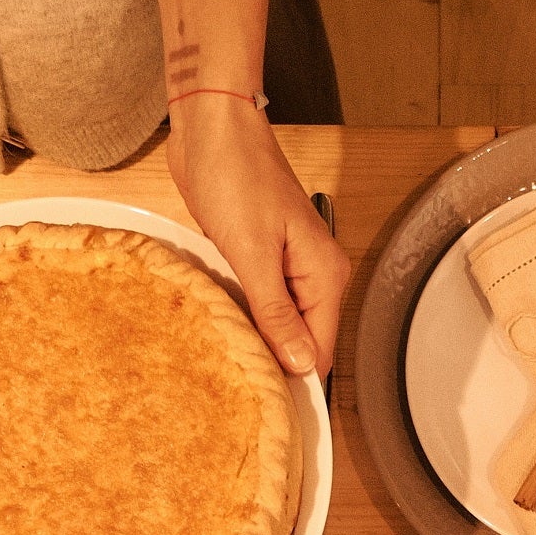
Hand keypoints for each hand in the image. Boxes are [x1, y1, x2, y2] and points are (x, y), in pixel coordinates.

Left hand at [167, 95, 344, 377]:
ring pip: (278, 326)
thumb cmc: (234, 174)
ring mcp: (286, 268)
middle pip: (302, 342)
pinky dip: (242, 319)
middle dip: (273, 365)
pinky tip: (221, 331)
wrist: (212, 125)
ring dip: (255, 342)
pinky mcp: (260, 260)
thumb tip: (301, 364)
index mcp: (323, 275)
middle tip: (236, 392)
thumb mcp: (253, 252)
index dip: (295, 381)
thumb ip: (277, 312)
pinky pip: (258, 305)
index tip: (266, 408)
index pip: (320, 350)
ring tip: (226, 368)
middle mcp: (313, 276)